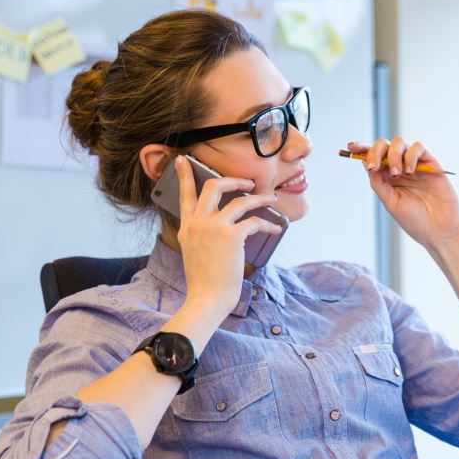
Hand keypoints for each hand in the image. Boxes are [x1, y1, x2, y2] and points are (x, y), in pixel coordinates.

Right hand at [173, 156, 282, 319]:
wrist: (206, 299)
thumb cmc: (205, 281)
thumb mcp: (193, 252)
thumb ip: (200, 234)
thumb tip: (219, 225)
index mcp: (187, 227)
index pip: (185, 194)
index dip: (184, 175)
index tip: (183, 160)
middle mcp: (198, 223)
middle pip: (213, 186)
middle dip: (233, 179)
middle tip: (247, 183)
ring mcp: (214, 227)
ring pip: (240, 200)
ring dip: (260, 198)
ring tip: (270, 199)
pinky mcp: (232, 236)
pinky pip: (255, 221)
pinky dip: (268, 223)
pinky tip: (275, 228)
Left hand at [348, 137, 458, 248]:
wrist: (439, 231)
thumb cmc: (415, 221)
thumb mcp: (390, 203)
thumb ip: (378, 182)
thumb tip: (364, 163)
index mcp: (388, 178)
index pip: (374, 158)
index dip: (362, 149)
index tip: (350, 147)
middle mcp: (400, 168)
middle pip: (384, 146)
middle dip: (375, 151)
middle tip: (374, 166)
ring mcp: (415, 165)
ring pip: (400, 142)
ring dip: (393, 155)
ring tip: (396, 173)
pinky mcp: (431, 163)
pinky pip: (418, 147)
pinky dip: (411, 155)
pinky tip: (410, 171)